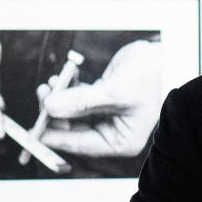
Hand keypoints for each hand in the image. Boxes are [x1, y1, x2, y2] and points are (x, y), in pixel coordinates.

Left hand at [40, 40, 162, 156]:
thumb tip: (49, 108)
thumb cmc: (151, 80)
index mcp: (119, 141)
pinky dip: (68, 89)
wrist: (167, 56)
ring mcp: (107, 114)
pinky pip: (78, 97)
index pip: (79, 144)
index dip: (54, 135)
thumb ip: (81, 102)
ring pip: (72, 112)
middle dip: (55, 113)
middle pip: (72, 128)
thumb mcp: (115, 93)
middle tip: (43, 95)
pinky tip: (62, 78)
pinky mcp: (103, 97)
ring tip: (50, 84)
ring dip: (59, 99)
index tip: (34, 126)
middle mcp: (112, 131)